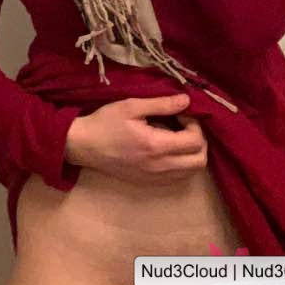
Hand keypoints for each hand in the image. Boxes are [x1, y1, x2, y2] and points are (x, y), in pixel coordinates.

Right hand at [64, 93, 207, 185]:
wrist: (84, 146)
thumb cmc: (106, 123)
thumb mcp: (132, 107)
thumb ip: (162, 104)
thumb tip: (186, 100)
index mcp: (156, 146)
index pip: (195, 141)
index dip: (195, 125)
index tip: (181, 114)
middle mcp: (160, 167)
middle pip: (199, 161)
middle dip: (199, 140)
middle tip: (184, 126)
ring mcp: (155, 178)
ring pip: (191, 172)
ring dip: (192, 154)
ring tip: (177, 137)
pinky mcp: (149, 183)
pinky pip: (177, 177)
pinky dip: (182, 163)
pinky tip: (168, 149)